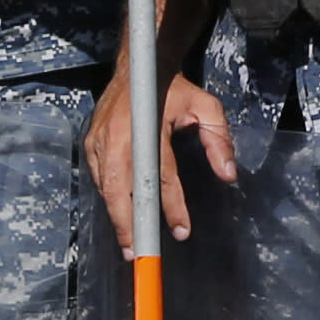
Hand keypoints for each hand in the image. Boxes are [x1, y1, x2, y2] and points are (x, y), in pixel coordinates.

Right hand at [84, 62, 239, 253]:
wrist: (140, 66)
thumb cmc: (175, 90)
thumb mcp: (206, 107)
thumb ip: (219, 140)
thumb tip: (228, 176)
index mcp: (147, 127)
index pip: (161, 177)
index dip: (172, 207)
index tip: (182, 232)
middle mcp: (118, 135)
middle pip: (121, 189)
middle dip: (129, 224)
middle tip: (138, 252)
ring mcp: (99, 139)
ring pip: (107, 187)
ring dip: (117, 217)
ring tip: (129, 244)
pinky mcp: (90, 142)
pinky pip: (100, 178)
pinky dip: (109, 198)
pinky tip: (120, 217)